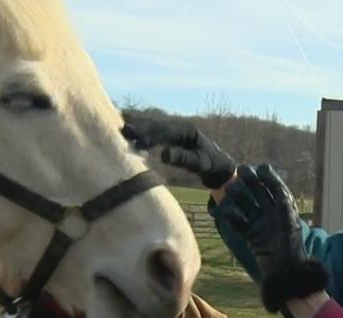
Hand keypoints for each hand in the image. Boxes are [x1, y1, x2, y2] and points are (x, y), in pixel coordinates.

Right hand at [121, 115, 236, 188]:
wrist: (220, 166)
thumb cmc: (212, 165)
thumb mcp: (199, 164)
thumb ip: (183, 159)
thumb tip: (163, 154)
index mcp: (187, 130)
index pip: (165, 131)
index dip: (149, 135)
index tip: (136, 140)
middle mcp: (180, 127)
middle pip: (157, 126)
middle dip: (140, 128)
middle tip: (123, 131)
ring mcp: (175, 131)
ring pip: (154, 128)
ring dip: (140, 129)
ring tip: (122, 131)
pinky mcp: (172, 137)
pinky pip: (155, 134)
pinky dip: (144, 134)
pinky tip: (132, 136)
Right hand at [218, 164, 328, 311]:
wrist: (284, 271)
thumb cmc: (290, 246)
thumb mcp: (289, 223)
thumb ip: (282, 204)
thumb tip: (276, 186)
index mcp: (284, 208)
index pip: (274, 187)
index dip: (267, 177)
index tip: (258, 168)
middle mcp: (271, 213)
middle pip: (258, 192)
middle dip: (249, 182)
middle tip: (239, 171)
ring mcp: (260, 224)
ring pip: (246, 204)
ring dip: (238, 196)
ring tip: (229, 190)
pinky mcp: (250, 235)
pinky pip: (238, 222)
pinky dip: (231, 216)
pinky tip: (226, 211)